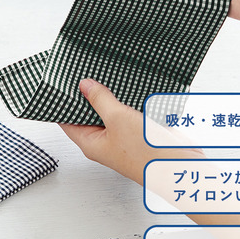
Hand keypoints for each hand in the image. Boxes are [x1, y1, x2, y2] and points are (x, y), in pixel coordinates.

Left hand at [59, 79, 202, 185]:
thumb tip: (85, 86)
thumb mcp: (118, 119)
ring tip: (100, 73)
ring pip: (108, 112)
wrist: (182, 167)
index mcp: (91, 143)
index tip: (58, 82)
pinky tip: (124, 84)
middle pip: (87, 115)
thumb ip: (100, 100)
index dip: (60, 102)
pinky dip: (124, 99)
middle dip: (84, 95)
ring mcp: (122, 137)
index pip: (66, 121)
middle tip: (80, 71)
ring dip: (107, 96)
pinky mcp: (138, 132)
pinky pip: (126, 112)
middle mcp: (104, 141)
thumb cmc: (148, 155)